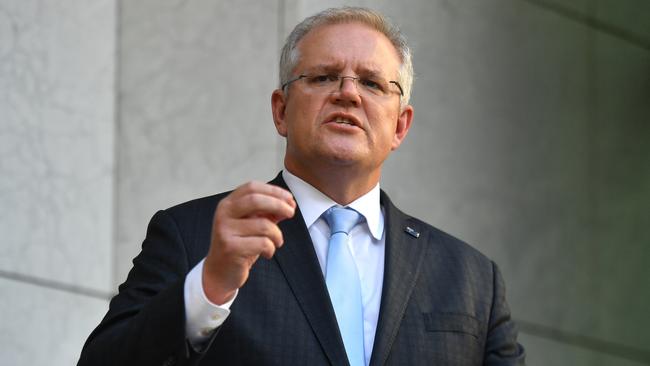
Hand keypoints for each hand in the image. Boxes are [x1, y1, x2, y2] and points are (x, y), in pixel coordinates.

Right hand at [202, 181, 295, 304]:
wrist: (219, 272)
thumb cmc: (238, 245)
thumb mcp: (253, 225)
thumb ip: (268, 213)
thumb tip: (289, 203)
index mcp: (228, 204)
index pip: (252, 187)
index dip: (273, 190)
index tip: (289, 198)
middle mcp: (224, 214)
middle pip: (256, 200)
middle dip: (279, 204)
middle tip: (291, 212)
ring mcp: (225, 230)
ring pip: (264, 225)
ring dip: (277, 235)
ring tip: (277, 242)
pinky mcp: (231, 248)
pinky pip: (262, 243)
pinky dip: (271, 248)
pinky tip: (267, 253)